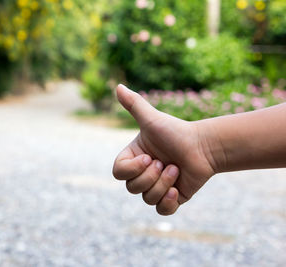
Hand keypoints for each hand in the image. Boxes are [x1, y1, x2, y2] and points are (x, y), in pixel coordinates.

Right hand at [112, 84, 215, 214]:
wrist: (204, 146)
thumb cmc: (177, 131)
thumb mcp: (152, 119)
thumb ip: (134, 104)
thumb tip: (118, 86)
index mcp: (133, 158)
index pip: (118, 173)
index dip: (132, 169)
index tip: (149, 156)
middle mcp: (141, 174)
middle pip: (132, 188)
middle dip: (152, 176)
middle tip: (166, 162)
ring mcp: (155, 187)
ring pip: (147, 198)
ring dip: (164, 184)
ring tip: (177, 169)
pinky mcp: (170, 199)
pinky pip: (161, 210)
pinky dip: (169, 202)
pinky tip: (178, 189)